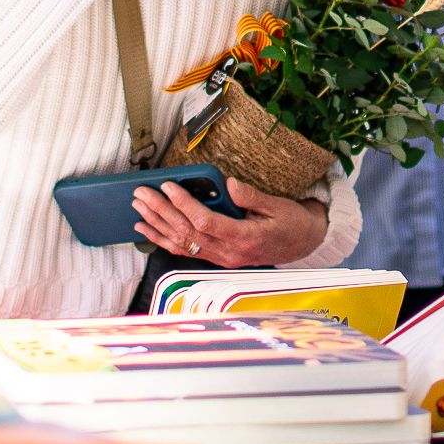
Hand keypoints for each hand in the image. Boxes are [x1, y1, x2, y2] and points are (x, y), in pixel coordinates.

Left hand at [134, 174, 329, 270]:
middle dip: (161, 211)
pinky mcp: (218, 258)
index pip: (205, 222)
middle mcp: (229, 253)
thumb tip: (228, 185)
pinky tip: (148, 230)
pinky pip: (187, 251)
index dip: (183, 204)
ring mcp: (222, 259)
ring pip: (182, 244)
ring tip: (139, 209)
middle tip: (142, 194)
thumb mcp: (278, 206)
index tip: (169, 187)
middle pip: (187, 232)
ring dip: (158, 226)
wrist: (304, 244)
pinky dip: (164, 240)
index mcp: (245, 238)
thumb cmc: (292, 223)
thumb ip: (251, 197)